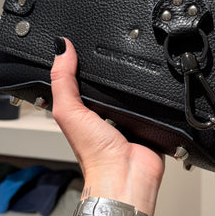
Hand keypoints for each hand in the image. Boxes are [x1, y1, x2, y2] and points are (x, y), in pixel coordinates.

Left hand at [51, 38, 164, 215]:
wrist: (126, 175)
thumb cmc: (95, 154)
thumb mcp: (69, 111)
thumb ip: (62, 80)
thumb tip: (61, 48)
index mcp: (83, 111)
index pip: (80, 79)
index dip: (79, 62)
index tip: (79, 40)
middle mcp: (104, 114)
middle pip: (109, 82)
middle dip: (111, 70)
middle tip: (111, 52)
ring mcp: (128, 118)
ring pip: (132, 89)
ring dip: (134, 82)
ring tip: (132, 69)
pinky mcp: (149, 122)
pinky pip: (153, 102)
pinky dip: (153, 96)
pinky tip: (150, 88)